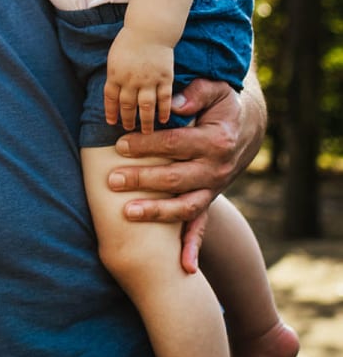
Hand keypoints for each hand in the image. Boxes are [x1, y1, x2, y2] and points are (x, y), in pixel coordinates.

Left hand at [103, 27, 174, 132]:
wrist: (150, 30)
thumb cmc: (129, 42)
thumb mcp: (115, 57)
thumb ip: (115, 76)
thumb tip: (114, 92)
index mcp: (115, 74)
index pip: (110, 98)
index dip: (111, 111)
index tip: (112, 122)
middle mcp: (131, 80)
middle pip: (128, 105)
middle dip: (127, 119)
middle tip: (129, 129)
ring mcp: (149, 80)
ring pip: (146, 106)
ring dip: (146, 121)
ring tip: (147, 132)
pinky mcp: (165, 78)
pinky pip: (164, 99)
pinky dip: (164, 111)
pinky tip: (164, 120)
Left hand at [109, 77, 250, 272]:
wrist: (244, 126)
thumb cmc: (220, 103)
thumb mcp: (213, 89)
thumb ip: (194, 93)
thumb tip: (174, 105)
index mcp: (216, 141)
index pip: (175, 144)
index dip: (147, 145)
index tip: (120, 144)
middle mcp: (217, 169)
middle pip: (176, 179)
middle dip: (142, 180)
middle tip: (112, 180)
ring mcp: (214, 188)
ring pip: (185, 206)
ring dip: (157, 212)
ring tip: (127, 213)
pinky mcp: (209, 199)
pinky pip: (202, 226)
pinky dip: (194, 247)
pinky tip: (185, 267)